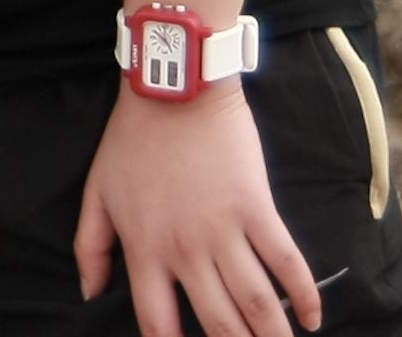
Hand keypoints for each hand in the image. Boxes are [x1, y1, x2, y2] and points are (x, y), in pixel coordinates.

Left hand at [75, 82, 321, 334]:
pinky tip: (311, 320)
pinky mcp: (258, 208)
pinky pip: (287, 261)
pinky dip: (304, 294)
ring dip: (273, 335)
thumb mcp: (96, 192)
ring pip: (257, 303)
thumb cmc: (132, 139)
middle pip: (218, 323)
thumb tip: (89, 293)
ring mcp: (225, 230)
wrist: (175, 89)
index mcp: (144, 248)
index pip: (158, 323)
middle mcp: (185, 249)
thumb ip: (90, 247)